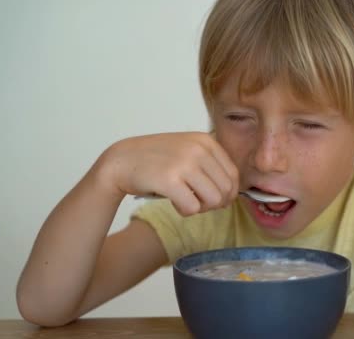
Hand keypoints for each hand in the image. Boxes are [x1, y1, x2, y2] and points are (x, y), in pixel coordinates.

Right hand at [95, 132, 238, 215]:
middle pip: (226, 190)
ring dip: (201, 208)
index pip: (233, 174)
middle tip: (198, 202)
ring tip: (186, 201)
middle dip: (215, 203)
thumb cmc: (156, 160)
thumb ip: (210, 166)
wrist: (121, 160)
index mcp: (205, 141)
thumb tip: (231, 195)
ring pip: (213, 200)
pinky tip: (175, 203)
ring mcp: (184, 164)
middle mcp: (198, 150)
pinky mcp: (170, 180)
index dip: (228, 193)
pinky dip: (185, 211)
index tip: (215, 198)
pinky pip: (193, 208)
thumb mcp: (187, 150)